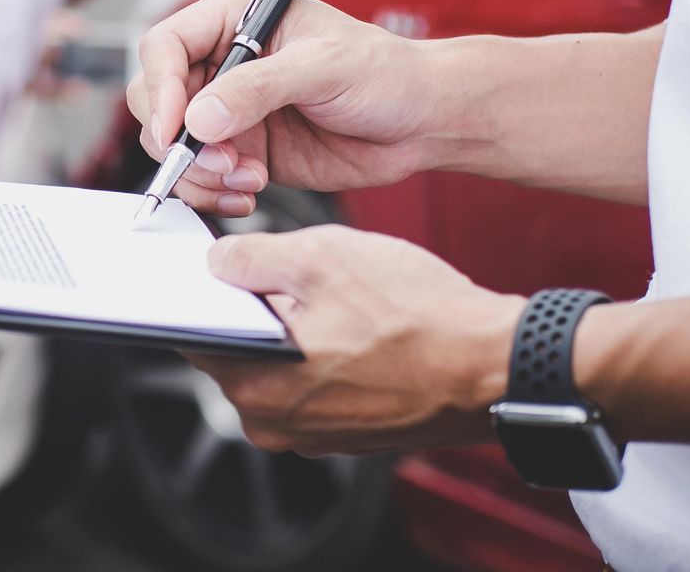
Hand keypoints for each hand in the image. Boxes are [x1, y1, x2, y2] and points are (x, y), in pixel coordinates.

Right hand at [128, 0, 470, 214]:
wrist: (422, 122)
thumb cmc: (384, 73)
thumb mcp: (324, 68)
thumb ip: (260, 89)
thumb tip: (200, 119)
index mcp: (235, 17)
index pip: (166, 47)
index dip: (162, 89)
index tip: (178, 130)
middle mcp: (225, 61)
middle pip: (160, 100)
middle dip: (179, 140)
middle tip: (219, 164)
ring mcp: (231, 108)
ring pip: (176, 145)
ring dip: (200, 173)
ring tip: (246, 181)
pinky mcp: (244, 149)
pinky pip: (203, 175)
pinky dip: (214, 192)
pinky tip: (251, 195)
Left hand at [189, 226, 521, 455]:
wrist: (495, 365)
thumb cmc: (417, 314)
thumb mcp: (323, 256)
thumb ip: (253, 258)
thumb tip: (218, 263)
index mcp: (255, 385)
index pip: (195, 334)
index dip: (202, 291)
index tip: (216, 264)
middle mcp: (275, 423)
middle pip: (237, 347)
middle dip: (256, 305)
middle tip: (298, 270)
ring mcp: (312, 433)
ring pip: (278, 361)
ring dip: (296, 326)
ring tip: (340, 296)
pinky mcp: (347, 431)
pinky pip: (315, 380)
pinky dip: (326, 350)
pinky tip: (360, 322)